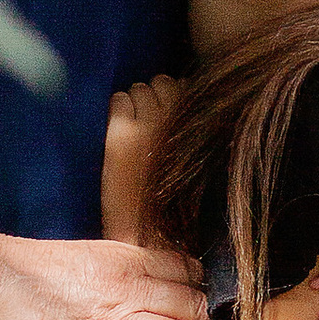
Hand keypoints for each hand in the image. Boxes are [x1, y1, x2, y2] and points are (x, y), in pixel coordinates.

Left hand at [101, 73, 184, 245]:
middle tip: (148, 125)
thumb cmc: (176, 204)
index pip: (186, 87)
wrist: (151, 236)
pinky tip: (118, 135)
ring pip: (139, 88)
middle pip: (162, 82)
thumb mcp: (200, 163)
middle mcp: (178, 119)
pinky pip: (118, 100)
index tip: (168, 121)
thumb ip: (195, 130)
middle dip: (154, 98)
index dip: (174, 101)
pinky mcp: (122, 134)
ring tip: (134, 131)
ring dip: (135, 104)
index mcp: (202, 127)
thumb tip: (186, 99)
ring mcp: (149, 124)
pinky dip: (116, 111)